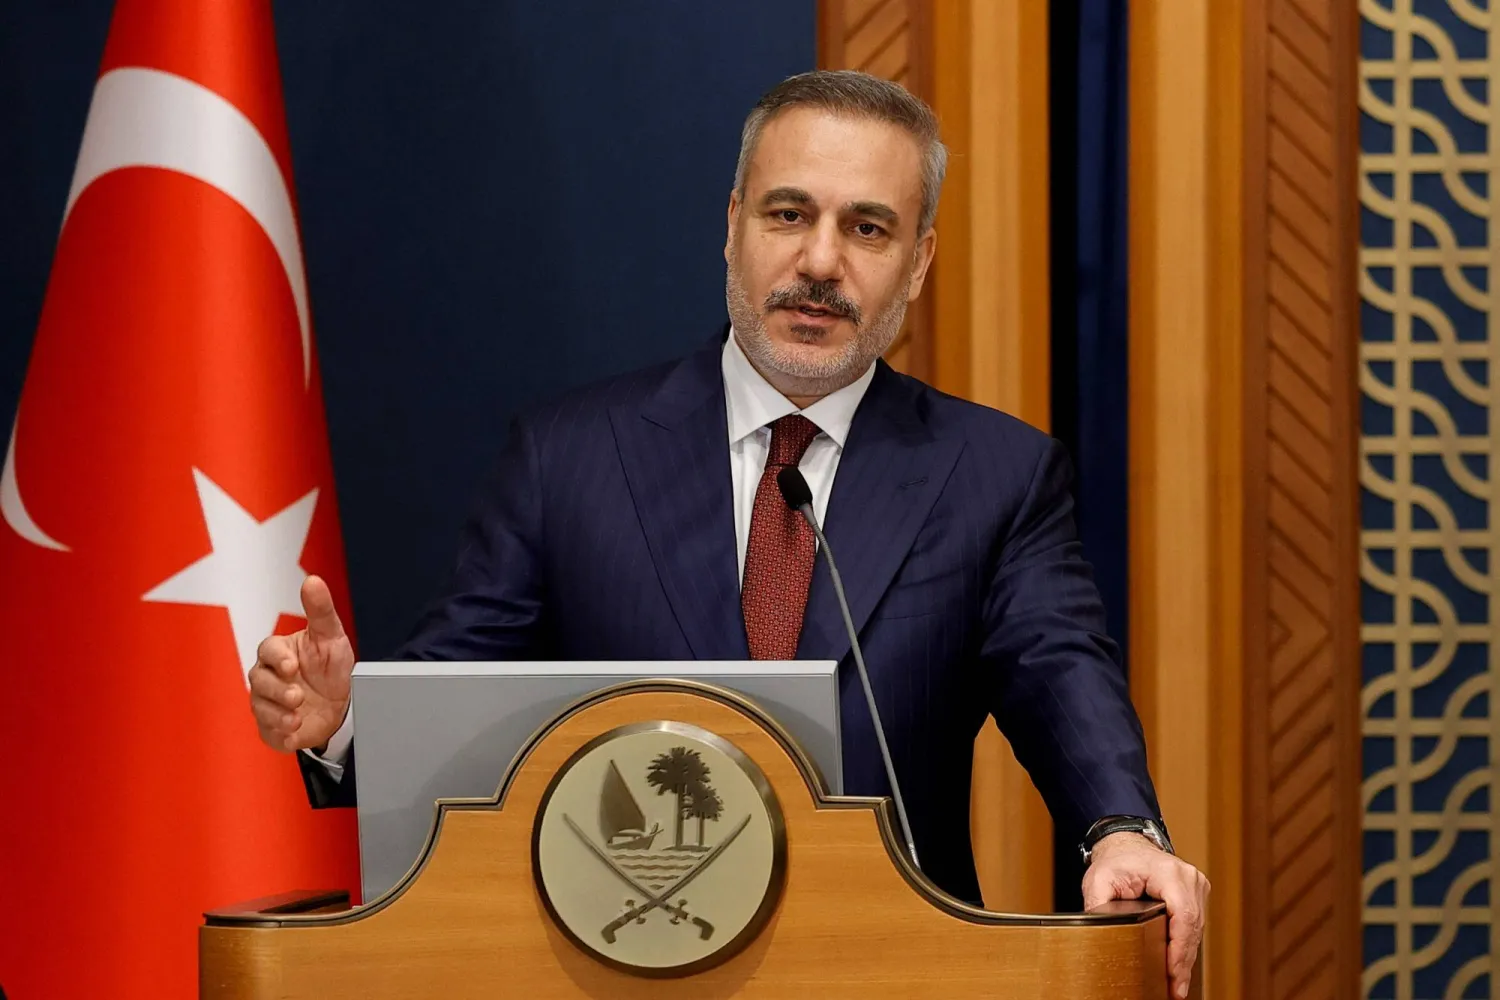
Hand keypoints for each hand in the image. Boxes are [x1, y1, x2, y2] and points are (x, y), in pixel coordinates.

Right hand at [247, 575, 354, 752]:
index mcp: (278, 652)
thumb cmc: (330, 665)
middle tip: (297, 696)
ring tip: (296, 718)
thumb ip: (320, 610)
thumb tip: (313, 580)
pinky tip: (293, 734)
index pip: (267, 650)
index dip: (277, 658)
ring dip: (277, 715)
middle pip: (259, 681)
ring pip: (260, 708)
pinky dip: (279, 735)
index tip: (292, 665)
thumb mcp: (331, 636)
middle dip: (277, 690)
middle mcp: (267, 677)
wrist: (341, 703)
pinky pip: (268, 732)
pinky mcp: (272, 727)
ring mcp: (267, 703)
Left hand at [1082, 832, 1209, 998]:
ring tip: (1176, 986)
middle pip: (1193, 928)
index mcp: (1168, 872)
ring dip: (1186, 958)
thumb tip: (1101, 932)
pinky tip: (1179, 968)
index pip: (1183, 915)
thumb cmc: (1115, 861)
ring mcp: (1196, 886)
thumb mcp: (1098, 880)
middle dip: (1183, 962)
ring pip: (1196, 930)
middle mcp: (1189, 878)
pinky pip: (1194, 925)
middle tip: (1175, 990)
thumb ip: (1099, 906)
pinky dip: (1186, 947)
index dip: (1179, 948)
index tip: (1173, 973)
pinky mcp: (1196, 895)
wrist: (1126, 845)